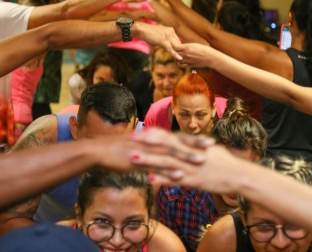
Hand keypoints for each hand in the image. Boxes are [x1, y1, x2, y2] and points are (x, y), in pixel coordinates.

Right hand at [92, 128, 209, 174]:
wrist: (99, 151)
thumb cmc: (120, 149)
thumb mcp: (140, 146)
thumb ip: (154, 148)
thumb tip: (166, 150)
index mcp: (153, 136)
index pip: (177, 136)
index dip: (194, 138)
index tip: (210, 140)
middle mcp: (152, 141)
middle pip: (177, 141)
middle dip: (195, 143)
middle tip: (212, 145)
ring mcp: (145, 151)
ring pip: (169, 153)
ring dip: (185, 156)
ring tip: (201, 160)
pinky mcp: (138, 162)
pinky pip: (156, 167)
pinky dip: (168, 171)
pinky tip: (180, 175)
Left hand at [130, 130, 245, 193]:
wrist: (239, 174)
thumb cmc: (225, 162)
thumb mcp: (209, 150)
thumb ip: (194, 146)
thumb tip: (185, 143)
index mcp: (192, 144)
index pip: (169, 136)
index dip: (153, 133)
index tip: (139, 131)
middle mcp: (189, 153)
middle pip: (164, 145)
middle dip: (146, 142)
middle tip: (130, 138)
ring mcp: (190, 166)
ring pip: (166, 162)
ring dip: (149, 159)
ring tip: (133, 157)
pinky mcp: (193, 180)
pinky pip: (175, 179)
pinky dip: (162, 179)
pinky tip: (148, 180)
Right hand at [134, 22, 182, 60]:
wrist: (141, 29)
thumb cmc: (149, 33)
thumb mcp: (160, 34)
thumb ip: (165, 38)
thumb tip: (166, 44)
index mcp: (171, 30)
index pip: (178, 41)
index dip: (178, 48)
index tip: (179, 54)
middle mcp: (171, 32)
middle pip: (179, 44)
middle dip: (180, 52)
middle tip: (181, 60)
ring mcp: (167, 36)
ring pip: (176, 47)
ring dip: (179, 54)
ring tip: (181, 61)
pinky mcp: (163, 41)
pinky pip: (170, 49)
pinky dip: (175, 54)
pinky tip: (179, 59)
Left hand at [175, 43, 215, 67]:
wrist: (211, 58)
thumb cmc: (204, 49)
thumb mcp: (195, 44)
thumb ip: (187, 46)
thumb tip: (181, 46)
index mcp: (187, 47)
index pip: (175, 47)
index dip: (174, 46)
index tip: (176, 46)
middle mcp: (186, 54)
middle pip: (175, 53)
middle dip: (175, 52)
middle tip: (176, 51)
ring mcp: (187, 60)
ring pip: (177, 60)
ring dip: (176, 58)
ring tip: (178, 56)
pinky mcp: (189, 65)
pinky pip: (181, 65)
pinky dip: (180, 63)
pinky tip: (182, 61)